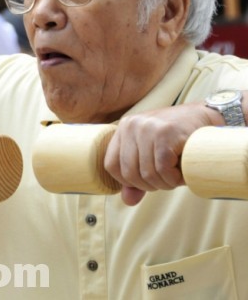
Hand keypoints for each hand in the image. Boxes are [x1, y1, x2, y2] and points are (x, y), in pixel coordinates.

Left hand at [104, 102, 219, 205]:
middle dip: (149, 185)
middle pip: (129, 173)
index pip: (111, 165)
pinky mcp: (166, 133)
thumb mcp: (152, 155)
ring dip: (164, 183)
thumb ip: (137, 178)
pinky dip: (173, 178)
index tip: (145, 182)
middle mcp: (131, 125)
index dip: (127, 181)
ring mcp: (148, 127)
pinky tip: (181, 174)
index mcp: (123, 128)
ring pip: (147, 173)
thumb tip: (128, 201)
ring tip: (176, 177)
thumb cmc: (177, 139)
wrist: (206, 117)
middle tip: (166, 181)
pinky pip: (162, 168)